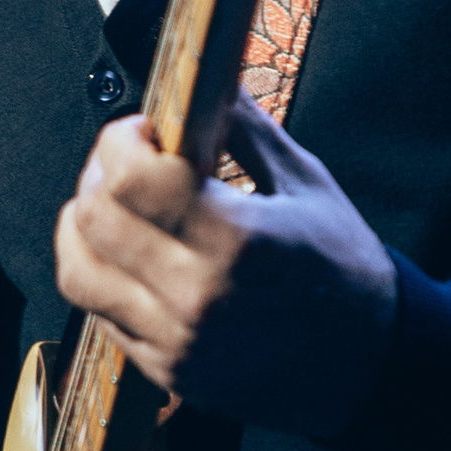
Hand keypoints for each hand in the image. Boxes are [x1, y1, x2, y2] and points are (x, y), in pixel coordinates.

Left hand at [54, 96, 396, 436]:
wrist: (372, 364)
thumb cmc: (346, 269)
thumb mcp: (308, 184)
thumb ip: (245, 129)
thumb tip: (204, 77)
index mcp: (239, 242)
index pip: (131, 179)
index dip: (120, 140)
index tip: (142, 130)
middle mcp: (198, 297)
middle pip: (92, 220)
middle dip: (97, 174)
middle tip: (126, 161)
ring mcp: (177, 342)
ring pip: (78, 272)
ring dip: (83, 228)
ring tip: (116, 208)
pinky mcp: (167, 372)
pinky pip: (100, 314)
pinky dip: (104, 274)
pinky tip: (134, 255)